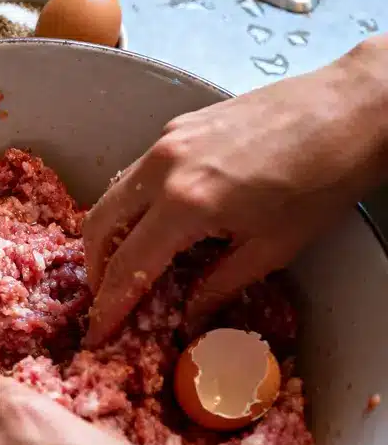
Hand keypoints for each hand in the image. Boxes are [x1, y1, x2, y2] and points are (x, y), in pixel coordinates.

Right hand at [84, 34, 387, 346]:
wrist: (349, 111)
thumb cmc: (323, 182)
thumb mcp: (273, 248)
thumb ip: (219, 286)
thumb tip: (188, 320)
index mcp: (187, 204)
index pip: (128, 265)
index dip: (108, 306)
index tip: (97, 333)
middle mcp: (163, 168)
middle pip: (99, 225)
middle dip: (95, 269)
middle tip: (106, 300)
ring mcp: (165, 142)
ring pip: (112, 195)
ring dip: (109, 235)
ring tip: (126, 266)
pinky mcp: (176, 127)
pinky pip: (135, 173)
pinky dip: (131, 205)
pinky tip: (154, 223)